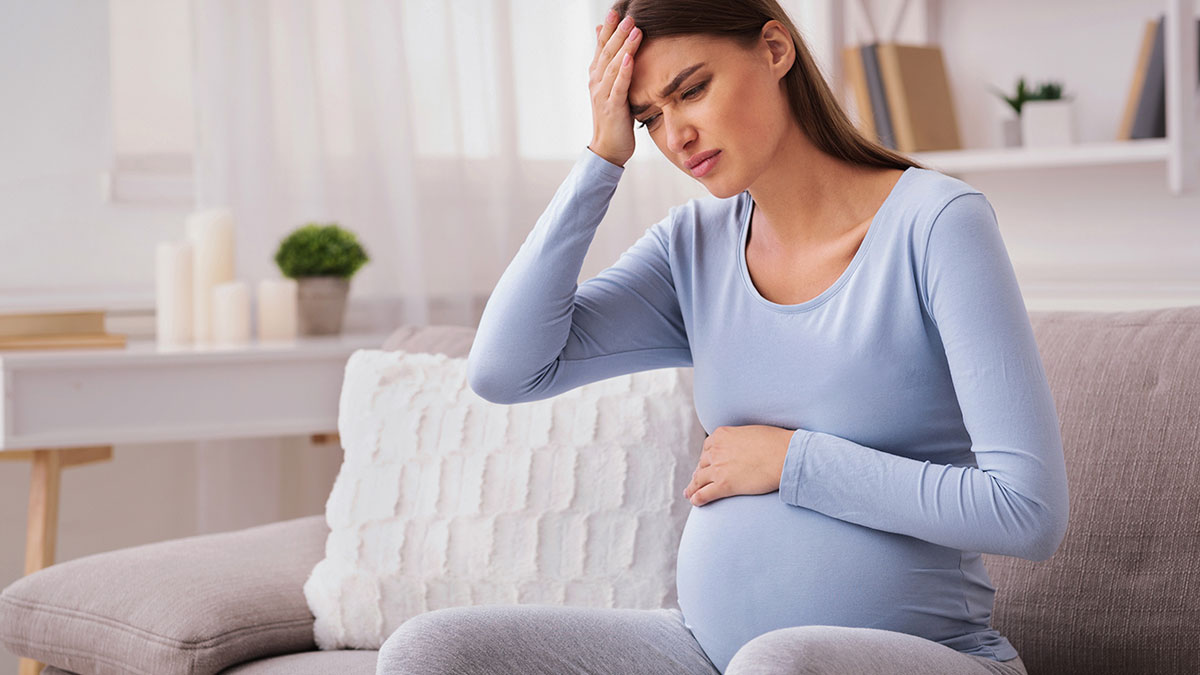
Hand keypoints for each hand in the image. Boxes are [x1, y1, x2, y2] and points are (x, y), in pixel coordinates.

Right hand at [587, 9, 641, 166]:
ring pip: (612, 65)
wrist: (608, 148)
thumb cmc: (613, 118)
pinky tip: (629, 58)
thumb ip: (609, 66)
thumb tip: (602, 40)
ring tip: (635, 29)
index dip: (608, 29)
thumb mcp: (611, 89)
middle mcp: (596, 82)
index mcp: (596, 76)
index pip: (602, 47)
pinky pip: (619, 86)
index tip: (616, 11)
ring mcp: (603, 94)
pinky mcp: (612, 107)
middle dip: (617, 32)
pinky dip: (624, 71)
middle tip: (628, 15)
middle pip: (607, 52)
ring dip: (624, 46)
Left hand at [683, 425, 794, 506]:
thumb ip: (741, 439)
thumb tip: (743, 445)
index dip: (706, 458)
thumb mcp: (752, 432)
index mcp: (721, 435)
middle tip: (696, 480)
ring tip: (689, 493)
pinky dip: (697, 498)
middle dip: (700, 472)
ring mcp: (718, 468)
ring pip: (699, 479)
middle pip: (703, 463)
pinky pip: (704, 493)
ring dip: (693, 487)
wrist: (785, 455)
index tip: (706, 464)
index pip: (707, 448)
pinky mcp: (724, 485)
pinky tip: (695, 502)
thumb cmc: (776, 443)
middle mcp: (716, 450)